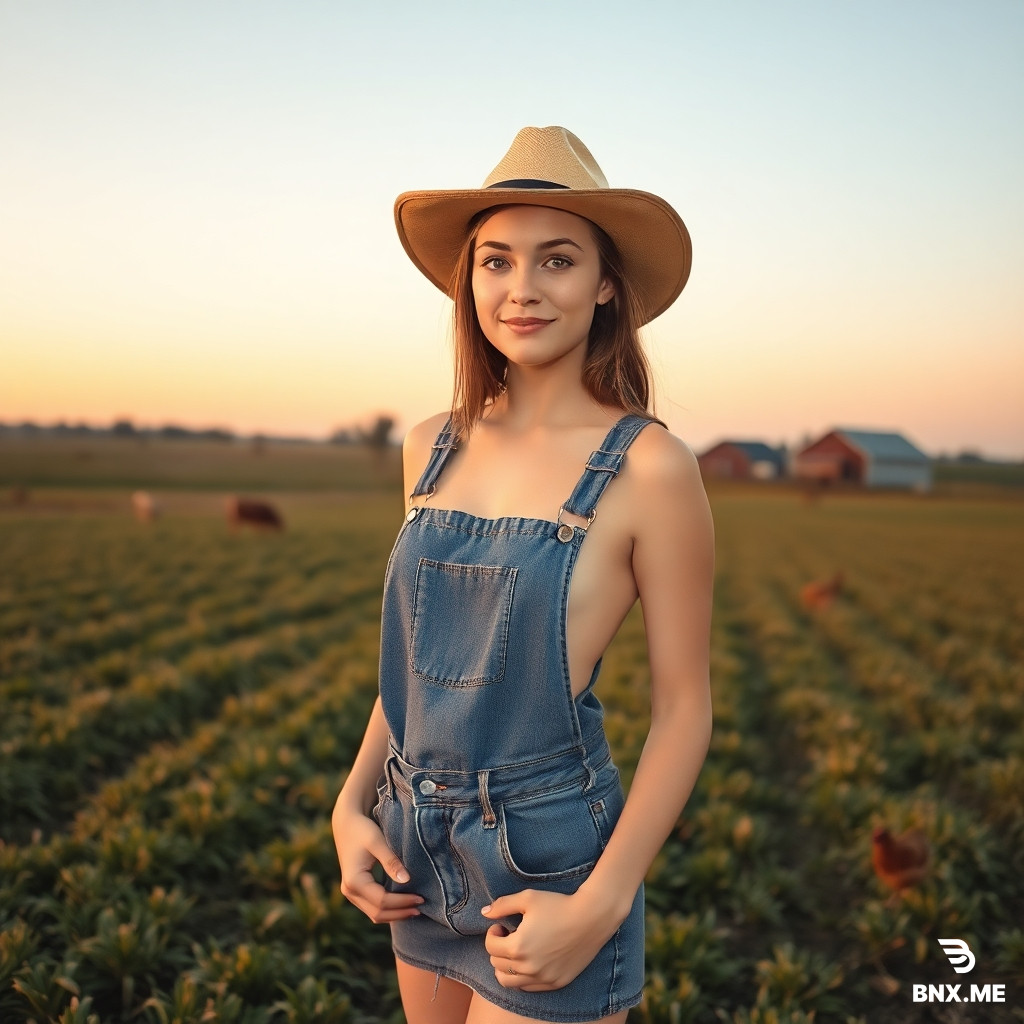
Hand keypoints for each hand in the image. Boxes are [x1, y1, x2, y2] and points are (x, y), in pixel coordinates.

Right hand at [332, 802, 423, 923]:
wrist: (346, 824)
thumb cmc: (362, 830)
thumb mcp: (378, 842)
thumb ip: (391, 862)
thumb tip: (407, 880)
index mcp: (354, 881)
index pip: (382, 900)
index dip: (402, 902)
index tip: (421, 898)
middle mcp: (349, 891)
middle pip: (377, 912)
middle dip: (400, 912)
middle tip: (421, 909)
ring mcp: (350, 892)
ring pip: (374, 913)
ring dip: (394, 914)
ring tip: (414, 909)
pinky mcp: (355, 890)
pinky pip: (372, 906)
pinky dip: (387, 908)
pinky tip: (402, 904)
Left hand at [481, 889, 622, 990]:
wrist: (591, 917)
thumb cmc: (558, 905)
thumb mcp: (527, 898)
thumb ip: (502, 905)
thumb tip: (484, 912)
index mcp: (518, 947)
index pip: (490, 948)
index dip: (492, 933)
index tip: (502, 925)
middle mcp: (528, 968)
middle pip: (497, 965)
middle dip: (498, 949)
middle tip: (510, 935)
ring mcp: (543, 978)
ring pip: (509, 982)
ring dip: (507, 967)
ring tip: (517, 951)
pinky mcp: (555, 983)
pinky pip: (528, 988)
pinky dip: (523, 977)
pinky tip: (531, 959)